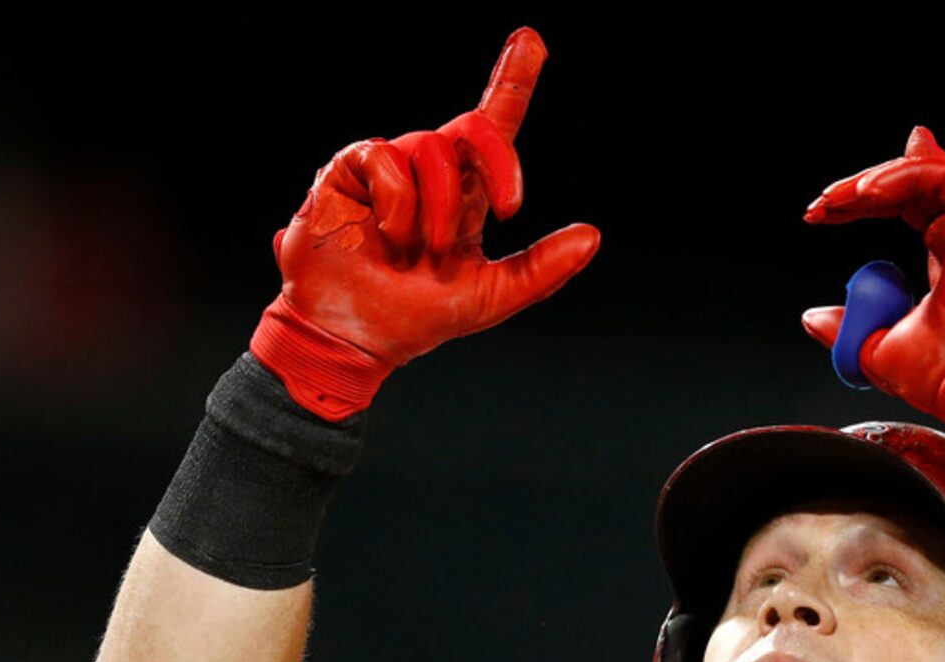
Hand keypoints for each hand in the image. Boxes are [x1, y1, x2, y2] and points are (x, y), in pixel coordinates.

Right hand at [251, 26, 600, 417]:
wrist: (355, 336)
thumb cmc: (417, 318)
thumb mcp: (491, 297)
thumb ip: (541, 269)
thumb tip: (593, 236)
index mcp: (466, 196)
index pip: (493, 129)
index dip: (512, 81)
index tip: (532, 42)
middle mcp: (431, 173)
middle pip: (474, 128)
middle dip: (499, 160)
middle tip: (509, 206)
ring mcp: (391, 168)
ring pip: (433, 148)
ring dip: (439, 206)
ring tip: (421, 249)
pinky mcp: (351, 168)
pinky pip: (387, 158)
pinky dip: (398, 203)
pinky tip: (387, 236)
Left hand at [801, 127, 944, 453]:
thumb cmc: (942, 376)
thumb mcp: (874, 350)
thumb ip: (847, 329)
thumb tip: (814, 319)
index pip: (908, 210)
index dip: (864, 205)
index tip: (822, 216)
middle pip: (912, 186)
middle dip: (860, 187)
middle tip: (822, 203)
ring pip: (924, 174)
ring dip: (874, 179)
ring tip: (834, 200)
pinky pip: (940, 175)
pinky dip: (900, 175)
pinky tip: (865, 194)